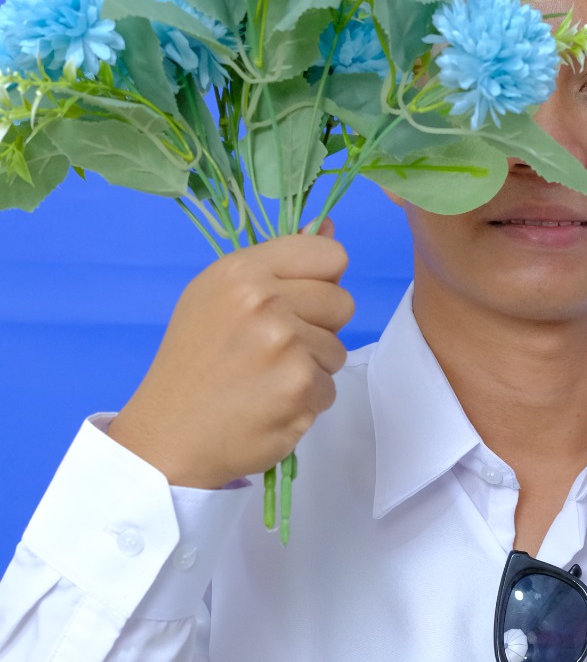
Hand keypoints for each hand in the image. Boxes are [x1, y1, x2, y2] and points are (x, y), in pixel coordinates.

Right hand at [106, 219, 354, 488]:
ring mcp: (285, 345)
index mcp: (242, 271)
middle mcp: (264, 301)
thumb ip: (275, 264)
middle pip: (343, 302)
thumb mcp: (217, 296)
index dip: (323, 280)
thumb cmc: (192, 365)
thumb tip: (327, 225)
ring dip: (312, 368)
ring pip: (338, 349)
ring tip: (267, 379)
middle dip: (319, 328)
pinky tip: (269, 404)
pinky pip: (330, 388)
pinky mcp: (300, 388)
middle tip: (276, 349)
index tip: (299, 301)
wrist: (169, 436)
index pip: (330, 254)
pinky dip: (306, 401)